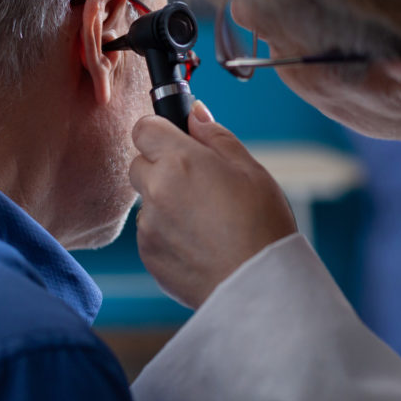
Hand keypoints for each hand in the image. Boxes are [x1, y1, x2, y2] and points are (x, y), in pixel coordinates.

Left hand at [129, 101, 297, 308]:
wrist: (258, 286)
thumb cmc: (262, 225)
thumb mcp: (250, 169)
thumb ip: (215, 136)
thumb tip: (195, 114)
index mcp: (179, 161)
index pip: (144, 127)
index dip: (161, 130)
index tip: (177, 139)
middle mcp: (156, 190)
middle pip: (139, 163)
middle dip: (161, 166)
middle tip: (198, 181)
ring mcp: (148, 226)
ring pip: (147, 200)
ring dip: (165, 201)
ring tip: (205, 219)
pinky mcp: (148, 255)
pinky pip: (150, 232)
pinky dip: (167, 232)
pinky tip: (200, 242)